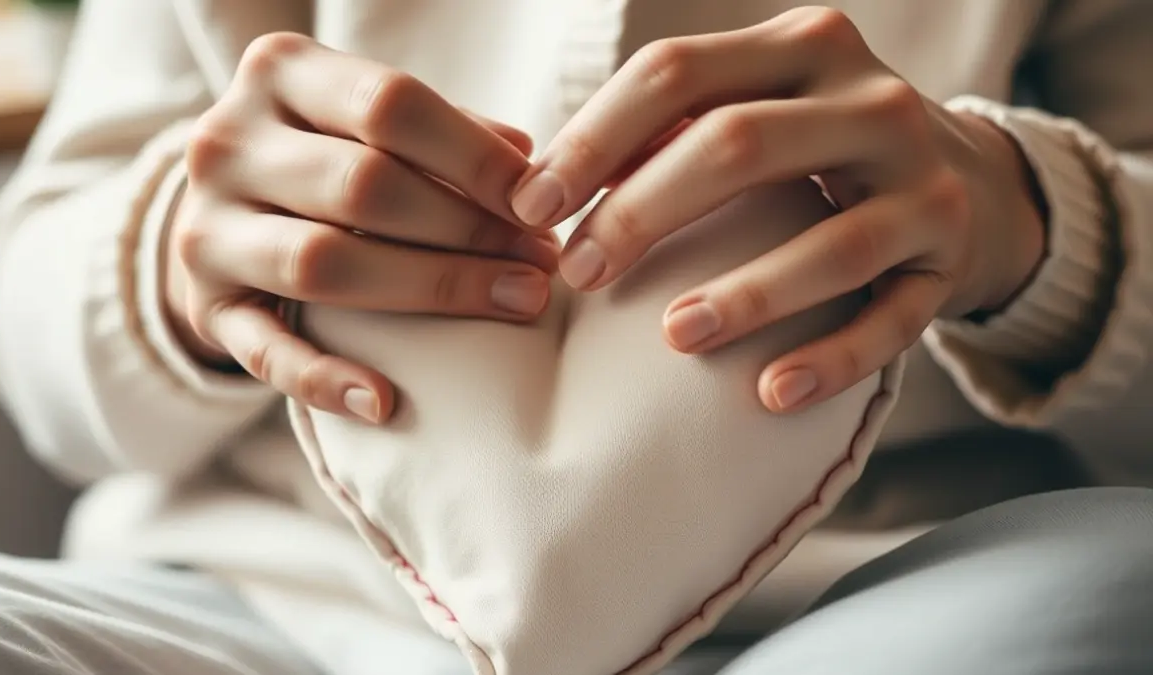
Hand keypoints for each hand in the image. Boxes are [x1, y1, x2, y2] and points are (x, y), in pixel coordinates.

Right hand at [166, 33, 556, 421]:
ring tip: (515, 301)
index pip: (389, 103)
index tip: (540, 200)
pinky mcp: (203, 305)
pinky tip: (384, 402)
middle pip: (363, 186)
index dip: (476, 157)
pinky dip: (325, 381)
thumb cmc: (324, 154)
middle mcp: (226, 141)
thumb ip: (443, 130)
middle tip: (541, 260)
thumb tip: (525, 163)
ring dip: (434, 287)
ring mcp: (204, 227)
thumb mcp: (367, 119)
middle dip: (469, 228)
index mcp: (279, 73)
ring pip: (322, 262)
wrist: (221, 207)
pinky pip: (263, 352)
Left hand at [509, 7, 1045, 412]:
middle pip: (739, 145)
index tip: (532, 206)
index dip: (593, 138)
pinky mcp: (948, 262)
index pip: (677, 73)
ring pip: (830, 243)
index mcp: (805, 46)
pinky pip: (891, 322)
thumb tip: (550, 186)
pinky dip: (831, 360)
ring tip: (672, 336)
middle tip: (579, 275)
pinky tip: (770, 394)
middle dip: (643, 211)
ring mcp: (924, 184)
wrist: (969, 180)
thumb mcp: (761, 109)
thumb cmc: (821, 149)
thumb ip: (672, 132)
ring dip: (745, 294)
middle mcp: (872, 101)